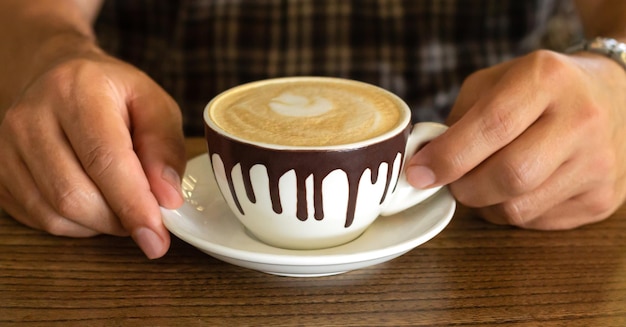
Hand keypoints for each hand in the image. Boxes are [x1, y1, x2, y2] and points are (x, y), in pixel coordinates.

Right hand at [0, 51, 185, 257]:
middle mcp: (31, 117)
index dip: (133, 205)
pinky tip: (95, 203)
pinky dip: (76, 225)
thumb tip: (167, 198)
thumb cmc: (113, 94)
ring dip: (99, 225)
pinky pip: (40, 219)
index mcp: (76, 91)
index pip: (104, 160)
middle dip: (118, 220)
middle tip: (147, 219)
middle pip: (74, 195)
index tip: (157, 237)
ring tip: (123, 206)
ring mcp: (6, 146)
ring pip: (54, 214)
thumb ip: (165, 147)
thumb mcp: (154, 104)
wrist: (59, 77)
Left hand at [406, 50, 625, 228]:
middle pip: (510, 175)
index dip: (448, 156)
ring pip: (520, 208)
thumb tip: (426, 162)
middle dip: (465, 187)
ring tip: (485, 183)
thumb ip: (458, 118)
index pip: (492, 125)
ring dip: (486, 204)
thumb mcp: (495, 82)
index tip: (419, 173)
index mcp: (546, 79)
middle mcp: (580, 120)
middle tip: (452, 181)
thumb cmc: (540, 90)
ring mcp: (598, 164)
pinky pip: (537, 223)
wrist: (614, 97)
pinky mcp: (602, 199)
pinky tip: (517, 190)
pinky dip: (512, 212)